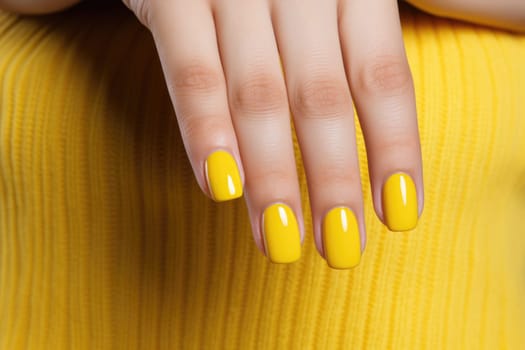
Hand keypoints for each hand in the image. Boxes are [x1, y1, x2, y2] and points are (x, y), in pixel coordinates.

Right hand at [123, 0, 423, 267]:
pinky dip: (205, 130)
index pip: (382, 77)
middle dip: (333, 179)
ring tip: (279, 242)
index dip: (394, 150)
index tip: (398, 215)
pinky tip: (220, 187)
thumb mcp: (321, 1)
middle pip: (323, 96)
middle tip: (341, 248)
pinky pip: (192, 71)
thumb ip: (341, 50)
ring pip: (259, 94)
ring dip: (272, 176)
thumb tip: (366, 151)